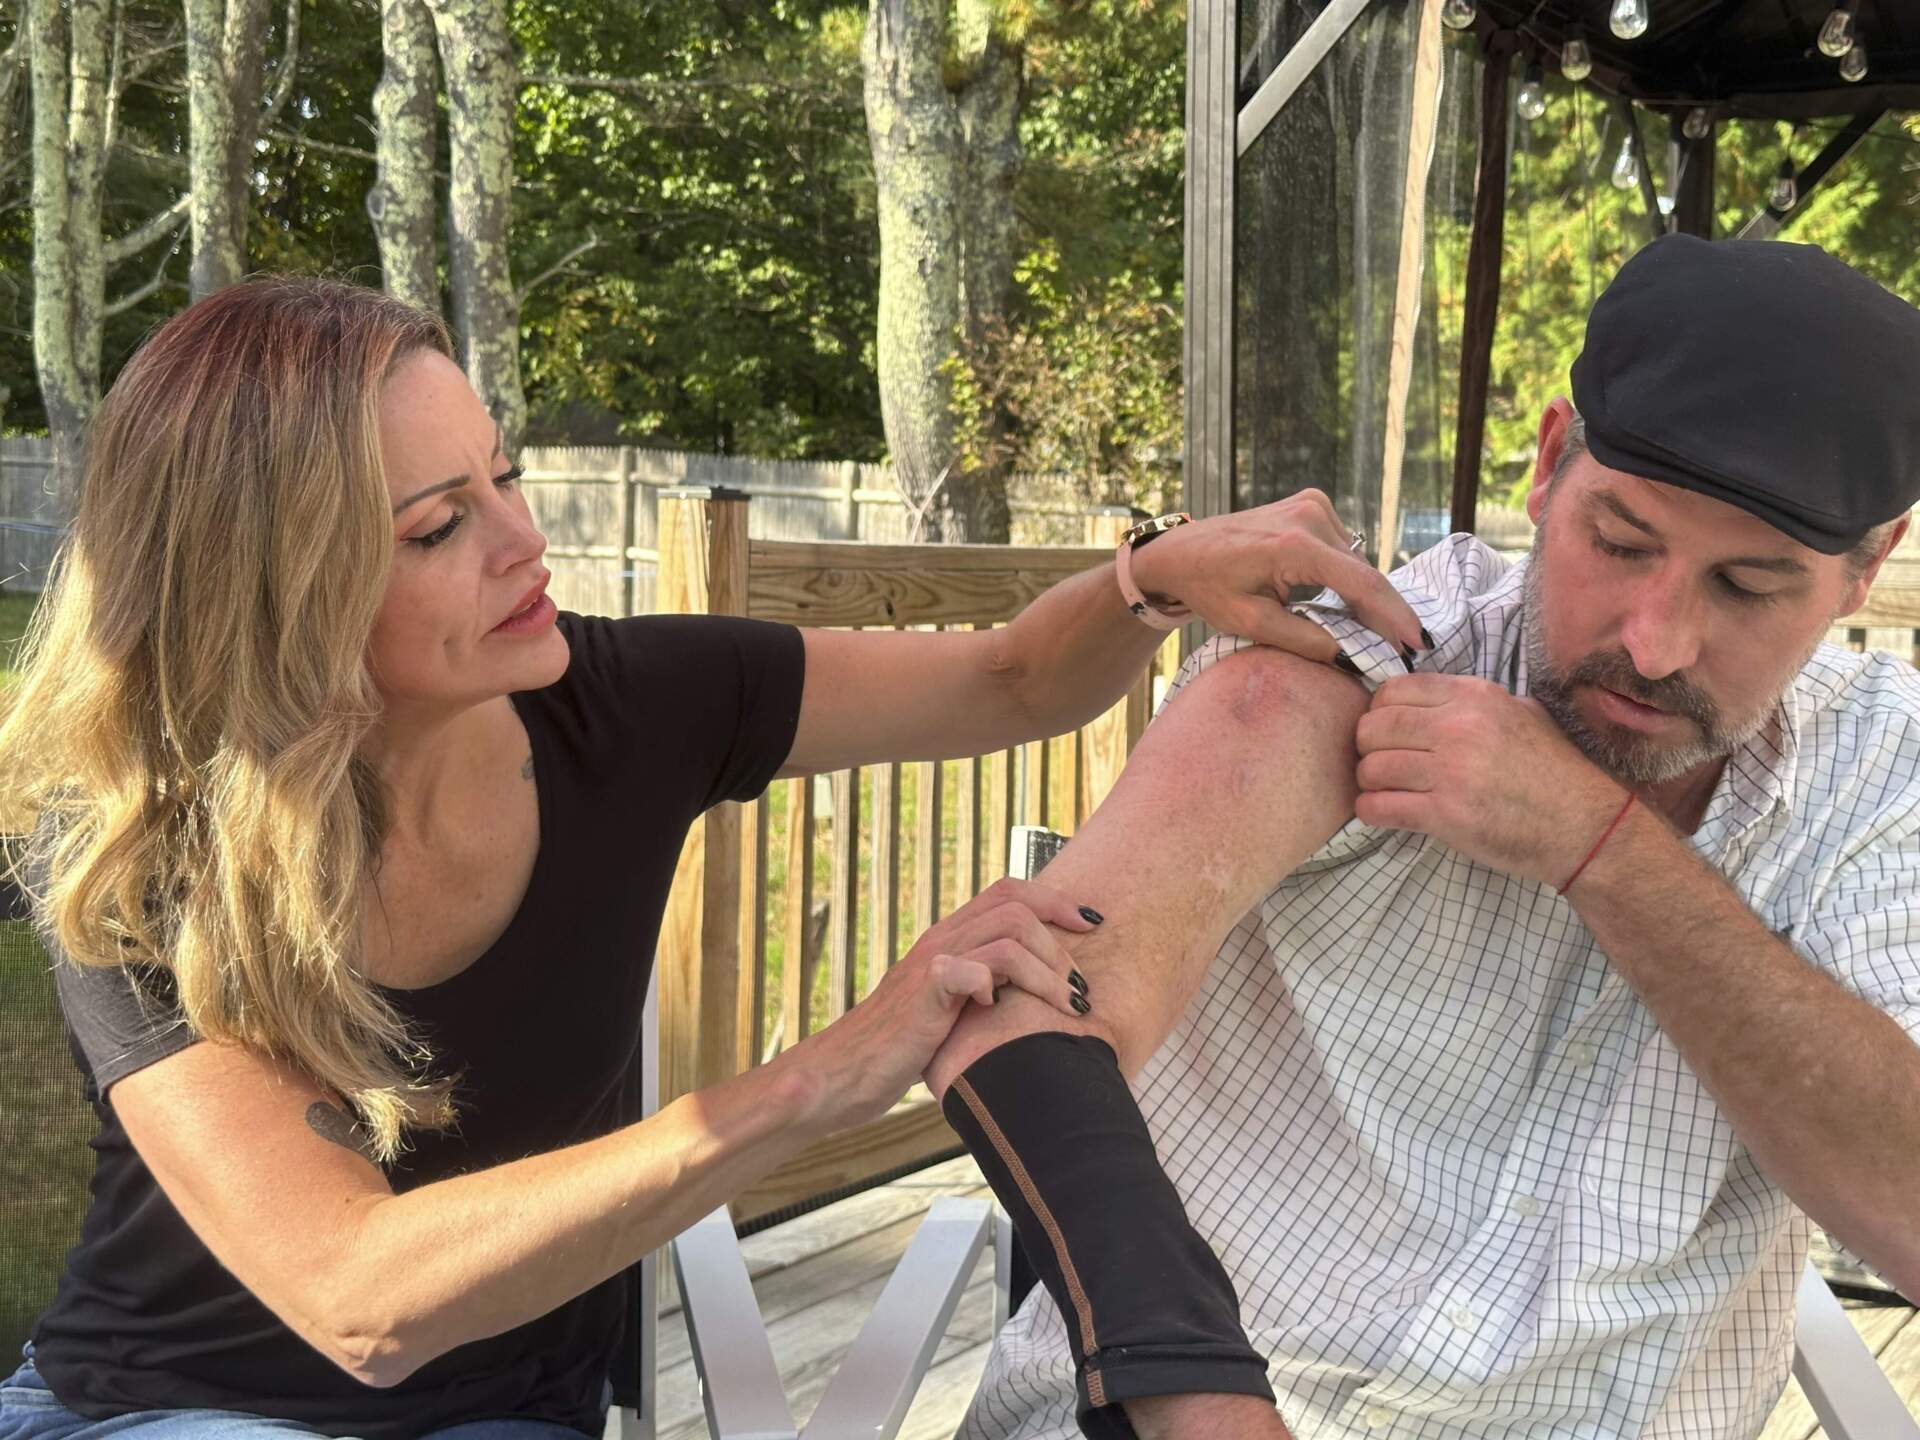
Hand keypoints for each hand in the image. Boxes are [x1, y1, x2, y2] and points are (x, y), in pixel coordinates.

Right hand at [775, 878, 1096, 1133]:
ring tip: (1065, 1005)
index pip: (1009, 890)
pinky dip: (996, 986)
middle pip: (1017, 907)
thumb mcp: (949, 1009)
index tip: (1092, 924)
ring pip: (1009, 937)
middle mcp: (942, 938)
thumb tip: (1035, 996)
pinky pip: (975, 970)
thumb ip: (981, 990)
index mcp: (950, 936)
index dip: (1056, 901)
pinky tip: (995, 1010)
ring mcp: (932, 962)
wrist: (845, 1073)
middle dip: (1061, 945)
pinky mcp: (924, 991)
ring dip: (1048, 972)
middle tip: (1078, 989)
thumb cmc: (900, 1049)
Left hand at [1128, 490, 1427, 660]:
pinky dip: (1344, 575)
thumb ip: (1302, 640)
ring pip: (1355, 562)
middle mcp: (1309, 516)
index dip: (1394, 616)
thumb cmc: (1209, 587)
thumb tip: (1350, 656)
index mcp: (1292, 545)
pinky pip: (1342, 548)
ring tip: (1360, 630)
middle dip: (1379, 612)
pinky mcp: (1312, 503)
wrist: (1182, 551)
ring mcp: (1312, 505)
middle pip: (1363, 573)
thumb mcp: (1250, 623)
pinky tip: (1335, 600)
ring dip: (1360, 594)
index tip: (1416, 643)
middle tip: (1393, 650)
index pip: (1361, 583)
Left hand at [1352, 673, 1628, 888]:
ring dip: (1369, 782)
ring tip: (1384, 790)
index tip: (1385, 731)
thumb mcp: (1521, 713)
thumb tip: (1422, 701)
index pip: (1392, 691)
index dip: (1378, 712)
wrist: (1585, 826)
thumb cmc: (1554, 771)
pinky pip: (1379, 807)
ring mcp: (1450, 771)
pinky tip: (1383, 812)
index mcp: (1474, 696)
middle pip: (1373, 728)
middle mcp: (1458, 727)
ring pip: (1371, 767)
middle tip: (1379, 763)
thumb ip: (1471, 703)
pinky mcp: (1445, 815)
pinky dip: (1371, 811)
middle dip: (1367, 748)